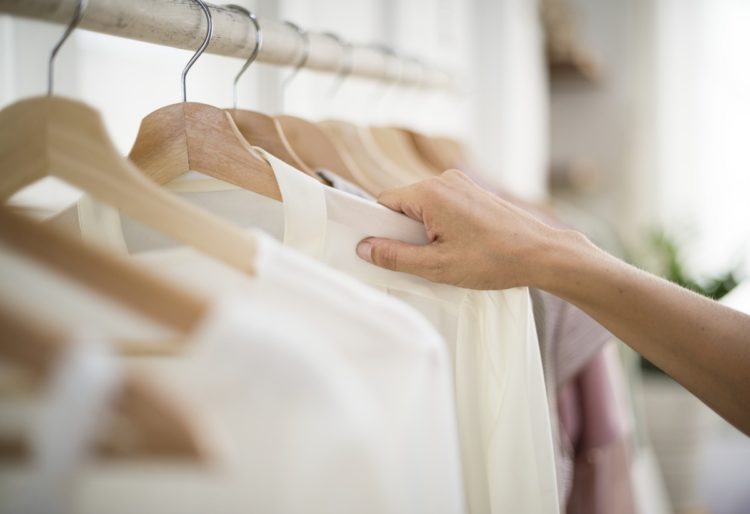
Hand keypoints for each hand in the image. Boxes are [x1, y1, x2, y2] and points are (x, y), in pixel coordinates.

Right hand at [356, 169, 571, 289]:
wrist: (541, 254)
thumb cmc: (494, 259)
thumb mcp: (436, 266)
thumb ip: (395, 256)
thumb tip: (365, 247)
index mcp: (430, 192)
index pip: (384, 203)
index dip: (378, 228)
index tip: (383, 251)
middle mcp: (444, 180)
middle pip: (404, 204)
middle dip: (403, 232)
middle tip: (419, 259)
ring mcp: (462, 185)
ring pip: (423, 207)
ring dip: (423, 231)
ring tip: (442, 256)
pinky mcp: (474, 194)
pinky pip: (442, 206)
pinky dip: (440, 226)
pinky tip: (456, 248)